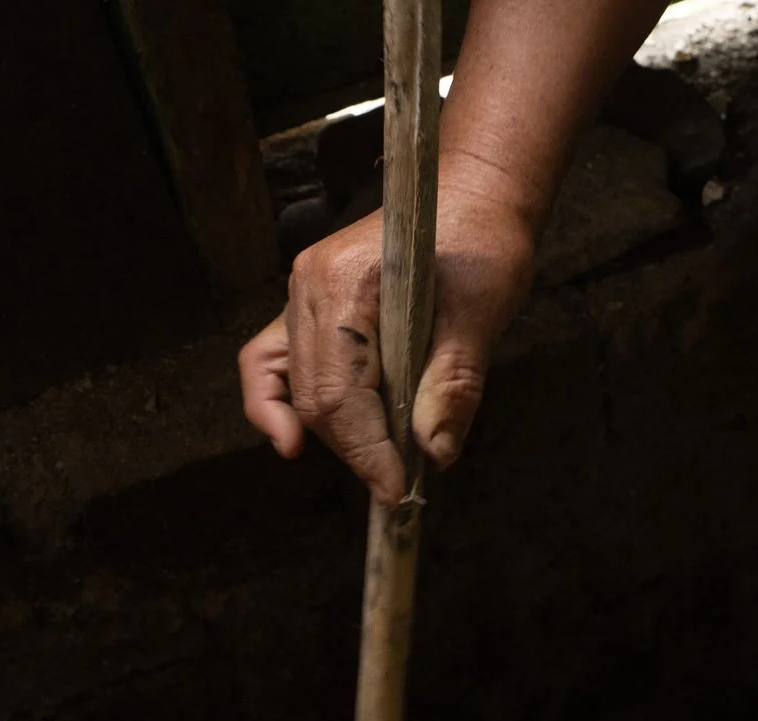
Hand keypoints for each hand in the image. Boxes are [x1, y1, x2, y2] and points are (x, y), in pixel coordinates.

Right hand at [239, 194, 536, 501]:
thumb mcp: (482, 313)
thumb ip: (454, 383)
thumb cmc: (481, 242)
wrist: (473, 195)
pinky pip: (275, 362)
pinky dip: (279, 402)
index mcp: (344, 282)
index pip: (340, 391)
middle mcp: (309, 285)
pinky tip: (292, 439)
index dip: (366, 450)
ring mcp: (302, 294)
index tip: (397, 489)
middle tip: (398, 485)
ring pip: (293, 386)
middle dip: (354, 449)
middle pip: (314, 396)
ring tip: (372, 464)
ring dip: (330, 433)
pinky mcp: (310, 305)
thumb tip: (434, 452)